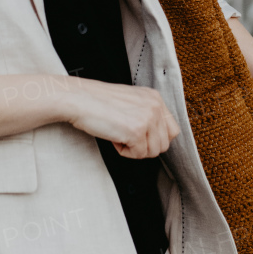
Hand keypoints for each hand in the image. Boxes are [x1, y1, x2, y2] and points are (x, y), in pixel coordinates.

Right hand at [65, 79, 179, 158]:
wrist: (79, 99)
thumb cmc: (98, 102)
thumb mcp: (132, 101)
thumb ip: (147, 114)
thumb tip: (156, 137)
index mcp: (155, 98)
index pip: (172, 130)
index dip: (156, 139)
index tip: (140, 137)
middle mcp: (155, 106)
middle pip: (164, 144)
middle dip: (145, 147)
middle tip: (126, 137)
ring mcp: (147, 119)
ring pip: (153, 152)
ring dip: (135, 149)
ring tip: (119, 134)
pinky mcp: (136, 132)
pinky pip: (138, 155)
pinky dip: (123, 151)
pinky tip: (113, 136)